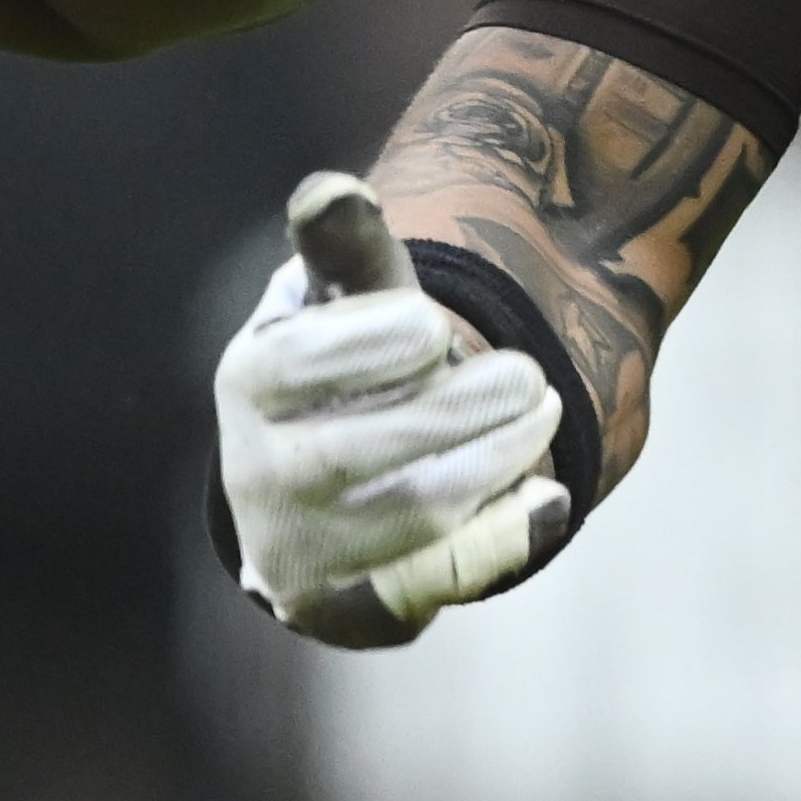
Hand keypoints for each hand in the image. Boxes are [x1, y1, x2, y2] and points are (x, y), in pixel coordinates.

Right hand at [213, 175, 571, 647]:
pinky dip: (502, 542)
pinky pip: (433, 585)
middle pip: (369, 444)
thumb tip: (330, 191)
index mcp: (249, 382)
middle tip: (528, 376)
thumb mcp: (341, 303)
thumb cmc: (344, 370)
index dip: (386, 340)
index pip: (306, 360)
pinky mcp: (352, 608)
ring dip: (498, 459)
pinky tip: (550, 502)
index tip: (432, 327)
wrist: (316, 495)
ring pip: (416, 511)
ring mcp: (303, 550)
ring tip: (541, 417)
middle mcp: (259, 475)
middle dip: (467, 404)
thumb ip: (347, 249)